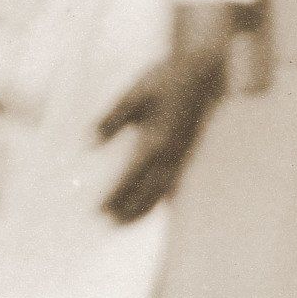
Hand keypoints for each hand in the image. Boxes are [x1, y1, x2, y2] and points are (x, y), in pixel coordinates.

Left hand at [98, 2, 235, 223]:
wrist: (205, 71)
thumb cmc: (167, 78)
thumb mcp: (135, 93)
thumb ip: (113, 118)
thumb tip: (91, 143)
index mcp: (156, 140)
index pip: (132, 177)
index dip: (116, 196)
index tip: (99, 212)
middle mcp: (172, 154)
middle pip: (148, 192)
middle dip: (129, 210)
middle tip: (108, 225)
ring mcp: (184, 155)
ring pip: (163, 191)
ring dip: (145, 208)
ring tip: (124, 222)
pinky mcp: (190, 152)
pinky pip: (175, 182)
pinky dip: (162, 198)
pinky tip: (156, 205)